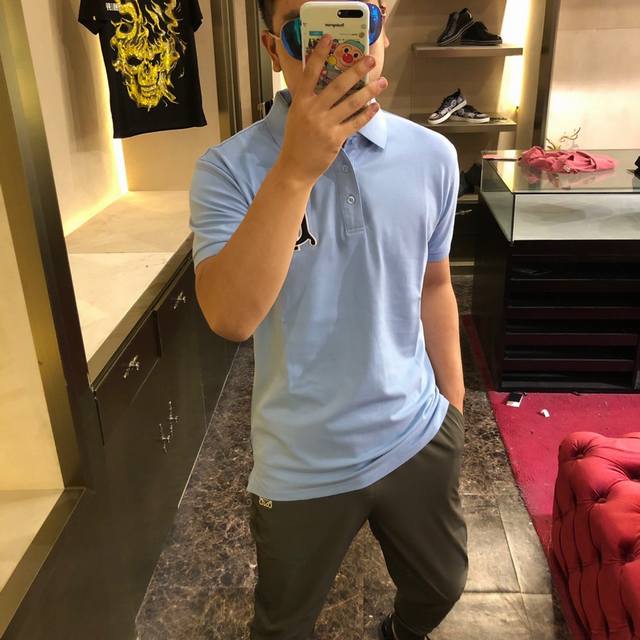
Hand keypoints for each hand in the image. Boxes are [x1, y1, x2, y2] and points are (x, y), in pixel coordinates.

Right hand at [277, 34, 387, 185]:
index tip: (329, 38)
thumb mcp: (296, 115)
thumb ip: (309, 100)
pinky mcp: (335, 139)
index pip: (310, 73)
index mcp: (301, 102)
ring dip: (369, 91)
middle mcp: (313, 110)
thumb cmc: (296, 141)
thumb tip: (324, 85)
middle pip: (338, 85)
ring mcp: (325, 125)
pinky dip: (367, 114)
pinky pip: (355, 123)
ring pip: (351, 103)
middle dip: (357, 70)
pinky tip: (376, 106)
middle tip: (371, 60)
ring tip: (382, 82)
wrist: (295, 167)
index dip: (319, 54)